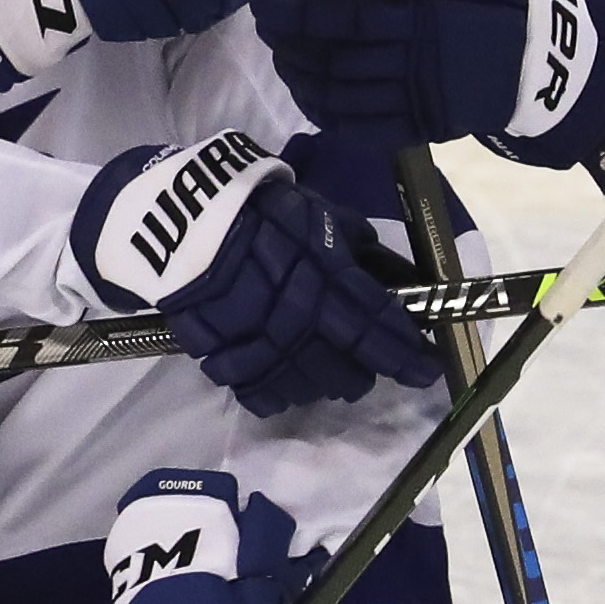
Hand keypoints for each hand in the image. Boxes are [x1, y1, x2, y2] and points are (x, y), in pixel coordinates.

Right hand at [71, 131, 439, 416]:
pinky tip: (281, 392)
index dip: (405, 353)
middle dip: (361, 373)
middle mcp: (295, 311)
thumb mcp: (315, 210)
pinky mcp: (218, 349)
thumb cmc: (257, 207)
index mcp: (324, 272)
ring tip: (323, 380)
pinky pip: (253, 387)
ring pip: (301, 382)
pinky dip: (271, 395)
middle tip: (364, 372)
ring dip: (320, 386)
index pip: (375, 323)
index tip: (426, 371)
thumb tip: (383, 265)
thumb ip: (352, 241)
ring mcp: (256, 335)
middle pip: (342, 364)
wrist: (178, 212)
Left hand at [253, 0, 604, 165]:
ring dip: (299, 64)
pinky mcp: (424, 124)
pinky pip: (361, 124)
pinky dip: (323, 108)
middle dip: (292, 21)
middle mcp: (423, 45)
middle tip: (262, 8)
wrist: (550, 59)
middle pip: (340, 35)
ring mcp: (421, 89)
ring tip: (275, 46)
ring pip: (342, 81)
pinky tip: (303, 88)